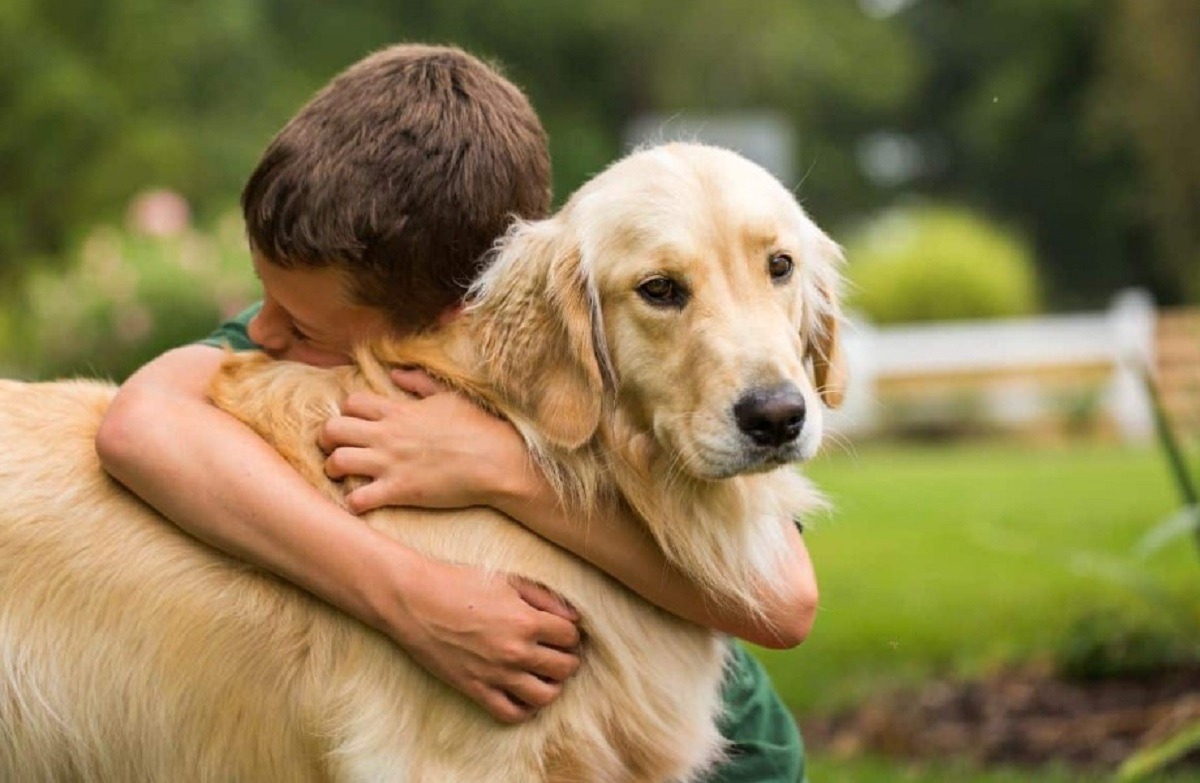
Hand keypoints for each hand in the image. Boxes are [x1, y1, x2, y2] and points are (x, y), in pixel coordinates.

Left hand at [318, 369, 533, 513]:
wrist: (496, 460)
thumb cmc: (478, 426)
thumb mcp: (449, 395)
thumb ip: (419, 382)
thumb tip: (396, 373)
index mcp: (398, 411)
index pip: (351, 403)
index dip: (346, 413)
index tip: (355, 424)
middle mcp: (387, 435)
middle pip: (332, 429)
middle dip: (326, 439)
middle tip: (335, 448)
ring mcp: (391, 463)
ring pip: (336, 462)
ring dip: (333, 470)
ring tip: (342, 476)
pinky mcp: (399, 491)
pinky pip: (357, 499)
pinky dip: (353, 502)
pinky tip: (361, 502)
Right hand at [377, 556, 582, 722]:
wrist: (414, 600)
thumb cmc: (459, 583)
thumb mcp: (507, 580)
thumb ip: (545, 598)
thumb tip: (575, 617)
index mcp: (525, 620)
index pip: (571, 637)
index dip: (570, 633)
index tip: (561, 631)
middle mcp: (515, 651)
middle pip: (565, 668)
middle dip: (567, 659)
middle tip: (556, 652)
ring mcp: (495, 674)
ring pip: (545, 696)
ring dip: (552, 686)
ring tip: (543, 674)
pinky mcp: (475, 689)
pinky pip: (511, 714)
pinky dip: (525, 709)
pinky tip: (523, 694)